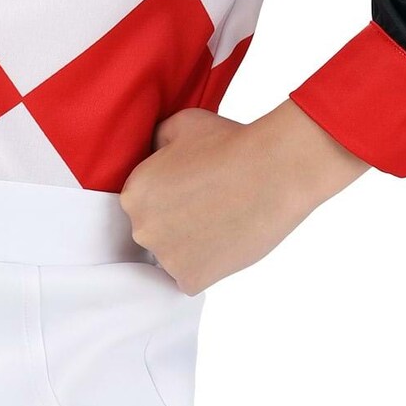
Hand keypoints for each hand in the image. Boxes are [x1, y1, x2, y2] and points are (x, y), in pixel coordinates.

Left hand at [118, 103, 368, 293]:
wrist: (272, 170)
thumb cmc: (228, 141)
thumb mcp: (179, 125)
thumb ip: (156, 143)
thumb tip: (155, 154)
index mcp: (133, 193)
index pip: (144, 202)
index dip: (170, 196)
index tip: (193, 190)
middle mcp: (141, 228)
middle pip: (155, 231)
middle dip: (176, 222)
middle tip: (209, 207)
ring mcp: (166, 257)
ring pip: (173, 257)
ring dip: (191, 246)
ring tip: (222, 224)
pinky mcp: (192, 280)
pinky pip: (192, 279)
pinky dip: (208, 267)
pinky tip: (225, 244)